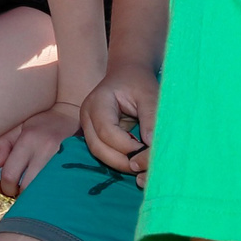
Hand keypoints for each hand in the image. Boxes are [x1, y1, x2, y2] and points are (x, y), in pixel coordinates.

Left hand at [0, 103, 80, 196]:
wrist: (70, 117)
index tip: (10, 188)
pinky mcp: (76, 165)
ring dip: (38, 195)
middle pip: (28, 188)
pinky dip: (53, 192)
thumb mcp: (18, 127)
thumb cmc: (41, 124)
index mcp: (28, 140)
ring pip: (45, 191)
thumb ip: (3, 144)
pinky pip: (60, 187)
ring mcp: (63, 159)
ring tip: (36, 190)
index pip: (10, 174)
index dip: (7, 187)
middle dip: (22, 194)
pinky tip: (50, 188)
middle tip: (23, 191)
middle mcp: (45, 150)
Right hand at [81, 64, 159, 181]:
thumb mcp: (149, 95)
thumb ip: (151, 119)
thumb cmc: (139, 83)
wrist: (128, 74)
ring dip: (120, 163)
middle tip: (146, 166)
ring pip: (98, 153)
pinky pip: (103, 152)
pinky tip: (135, 160)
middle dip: (122, 161)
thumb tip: (152, 146)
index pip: (106, 131)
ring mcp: (88, 125)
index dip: (127, 146)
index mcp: (97, 102)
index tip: (148, 150)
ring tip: (142, 165)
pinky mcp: (94, 133)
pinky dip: (119, 159)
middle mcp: (87, 115)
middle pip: (98, 147)